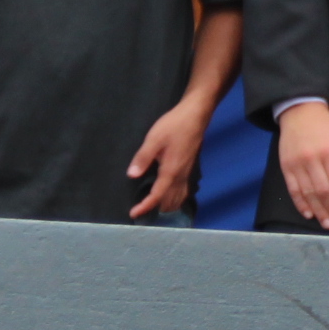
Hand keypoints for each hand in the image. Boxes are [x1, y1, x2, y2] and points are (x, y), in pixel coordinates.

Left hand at [126, 100, 209, 220]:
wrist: (196, 116)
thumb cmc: (174, 125)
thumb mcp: (154, 139)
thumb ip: (143, 158)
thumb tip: (131, 175)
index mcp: (171, 171)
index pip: (158, 195)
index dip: (145, 206)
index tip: (133, 214)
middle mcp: (181, 176)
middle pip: (170, 201)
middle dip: (156, 209)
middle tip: (141, 212)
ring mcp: (188, 173)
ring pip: (179, 197)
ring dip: (167, 205)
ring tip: (154, 207)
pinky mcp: (190, 168)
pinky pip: (184, 190)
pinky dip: (176, 198)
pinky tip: (170, 195)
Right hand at [278, 101, 328, 228]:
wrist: (299, 112)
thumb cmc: (327, 126)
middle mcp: (312, 158)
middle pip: (324, 190)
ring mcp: (296, 164)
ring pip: (308, 193)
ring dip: (319, 210)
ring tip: (328, 223)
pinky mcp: (286, 167)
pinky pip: (293, 190)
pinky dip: (301, 204)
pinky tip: (309, 214)